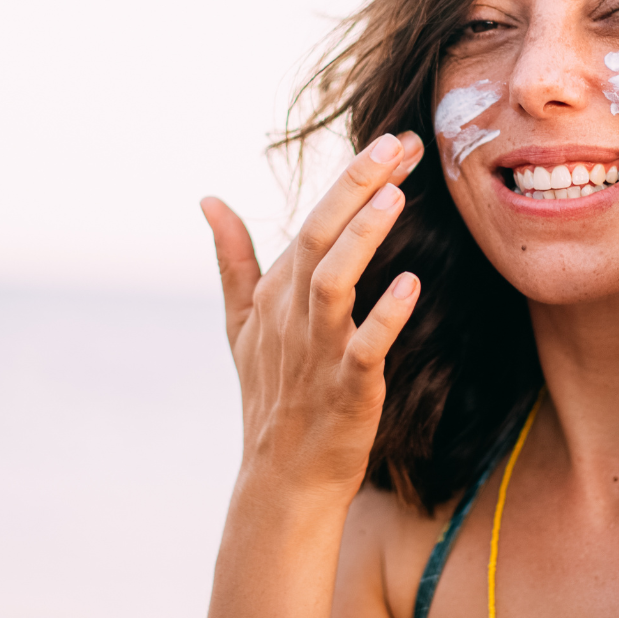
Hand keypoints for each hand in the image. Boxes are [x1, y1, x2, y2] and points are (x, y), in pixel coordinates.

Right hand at [200, 130, 427, 497]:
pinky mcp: (345, 388)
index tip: (397, 139)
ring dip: (362, 238)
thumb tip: (208, 200)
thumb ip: (232, 259)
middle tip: (397, 143)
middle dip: (356, 185)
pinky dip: (385, 316)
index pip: (315, 219)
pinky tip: (410, 285)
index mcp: (276, 291)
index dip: (354, 177)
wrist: (282, 478)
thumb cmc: (269, 395)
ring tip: (394, 197)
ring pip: (333, 281)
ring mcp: (316, 350)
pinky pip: (363, 347)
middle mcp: (292, 313)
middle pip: (318, 236)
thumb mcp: (241, 322)